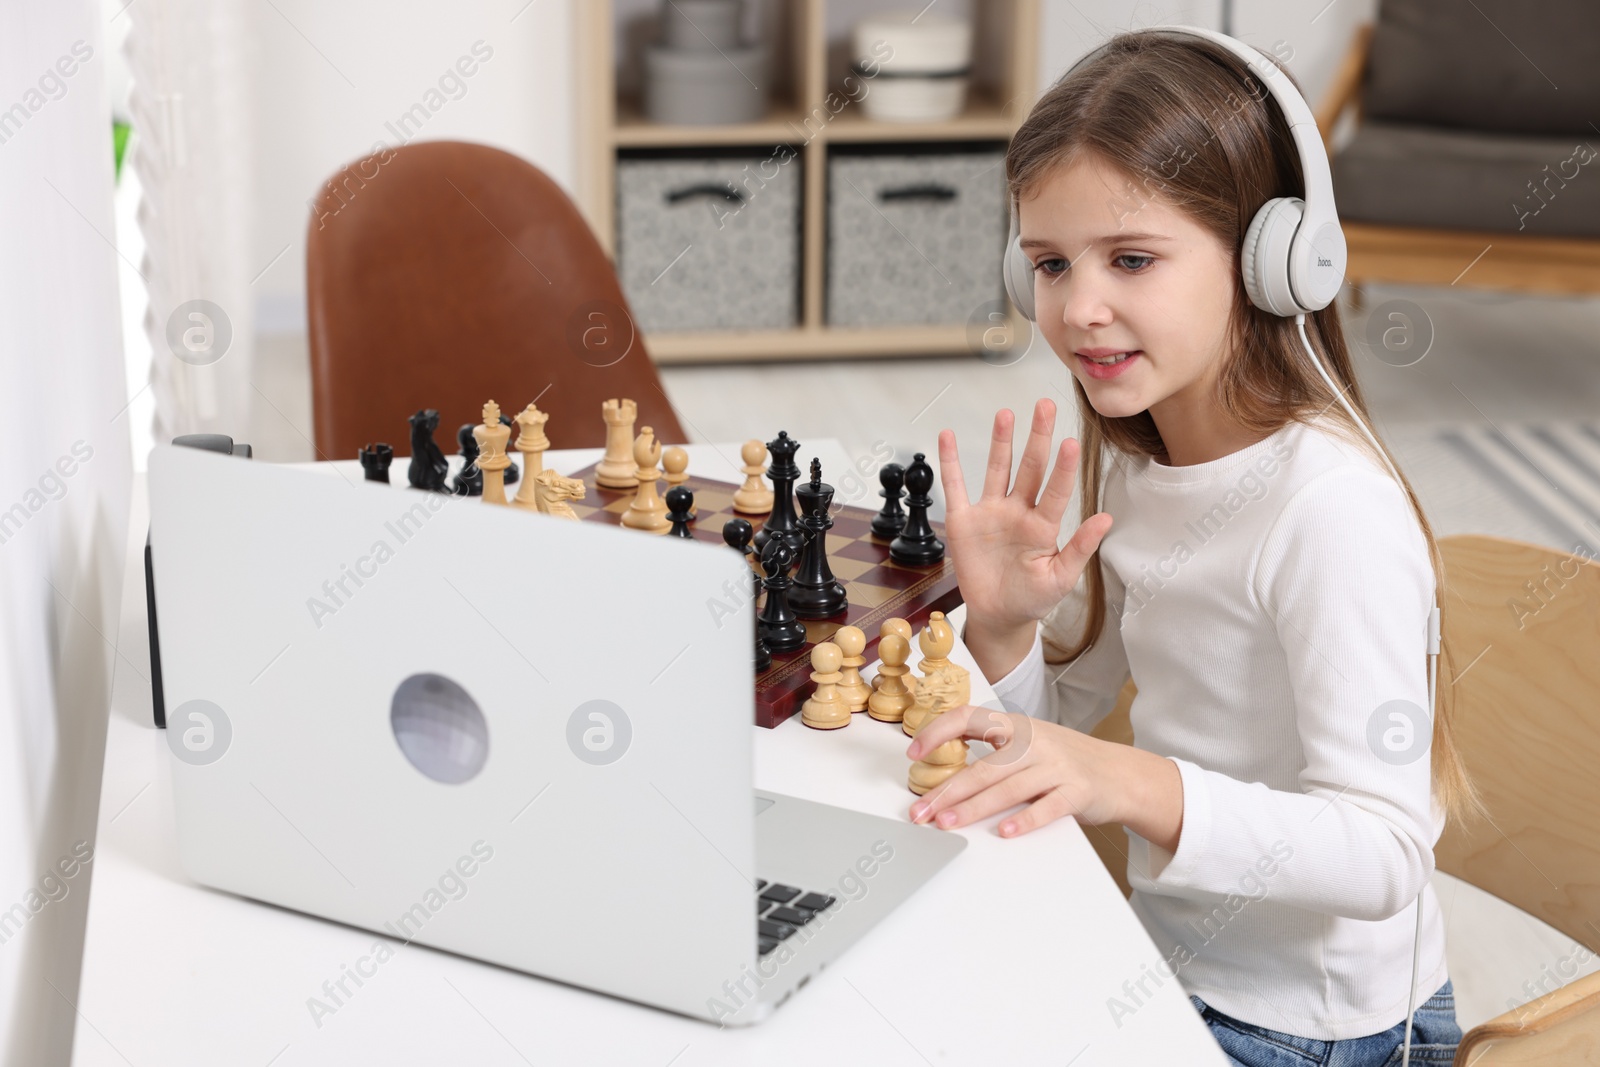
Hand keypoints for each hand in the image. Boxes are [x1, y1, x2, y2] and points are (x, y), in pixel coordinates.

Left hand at [905, 706, 1122, 836]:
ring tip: (948, 823)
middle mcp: (1035, 741)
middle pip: (983, 766)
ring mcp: (1057, 765)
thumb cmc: (1065, 761)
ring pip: (1008, 787)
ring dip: (974, 807)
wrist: (1121, 774)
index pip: (970, 718)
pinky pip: (1046, 807)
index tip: (914, 752)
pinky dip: (1024, 820)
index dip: (939, 731)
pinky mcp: (1077, 791)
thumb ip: (993, 754)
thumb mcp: (1028, 745)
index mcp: (1017, 726)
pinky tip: (1003, 831)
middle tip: (921, 811)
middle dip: (947, 791)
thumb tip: (945, 777)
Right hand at [937, 399, 1112, 629]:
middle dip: (1038, 437)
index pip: (1055, 490)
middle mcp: (1018, 512)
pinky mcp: (963, 521)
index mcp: (1043, 526)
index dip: (1063, 468)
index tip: (1071, 443)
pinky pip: (956, 486)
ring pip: (997, 469)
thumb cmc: (1032, 599)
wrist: (998, 616)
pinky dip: (950, 461)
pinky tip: (949, 438)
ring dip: (1002, 441)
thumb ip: (1080, 549)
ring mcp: (991, 513)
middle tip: (1045, 407)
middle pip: (1030, 467)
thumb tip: (1106, 519)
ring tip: (1006, 414)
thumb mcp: (1060, 578)